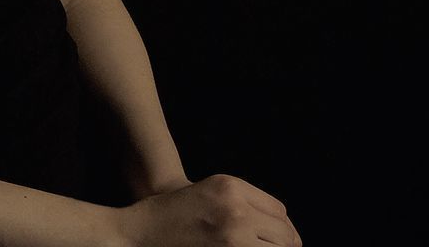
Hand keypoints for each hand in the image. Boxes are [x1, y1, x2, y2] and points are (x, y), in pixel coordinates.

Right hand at [115, 173, 302, 246]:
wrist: (142, 233)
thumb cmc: (176, 212)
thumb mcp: (212, 191)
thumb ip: (245, 201)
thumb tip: (283, 230)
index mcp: (231, 186)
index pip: (280, 211)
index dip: (283, 228)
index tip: (282, 239)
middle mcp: (235, 210)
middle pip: (285, 235)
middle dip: (286, 245)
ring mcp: (232, 238)